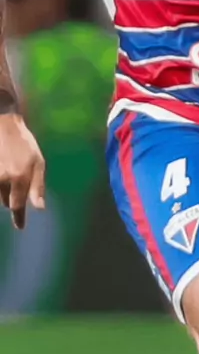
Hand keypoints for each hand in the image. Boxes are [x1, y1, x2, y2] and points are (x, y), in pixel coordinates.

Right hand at [0, 113, 45, 229]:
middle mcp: (4, 178)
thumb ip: (38, 186)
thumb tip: (40, 208)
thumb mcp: (38, 162)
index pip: (17, 205)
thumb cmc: (25, 144)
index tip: (20, 227)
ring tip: (9, 169)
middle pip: (7, 202)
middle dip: (13, 198)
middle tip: (17, 180)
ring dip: (4, 189)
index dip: (18, 218)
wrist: (4, 125)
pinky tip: (4, 169)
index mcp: (20, 177)